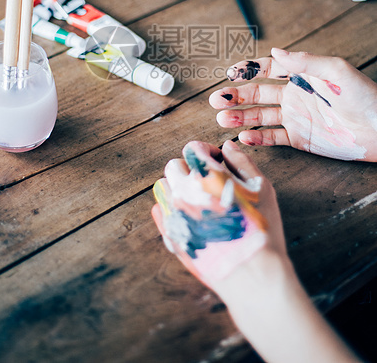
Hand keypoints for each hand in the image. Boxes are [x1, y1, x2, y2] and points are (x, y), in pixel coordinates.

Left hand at [151, 140, 285, 293]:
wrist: (253, 276)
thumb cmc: (262, 228)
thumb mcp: (261, 187)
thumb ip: (242, 162)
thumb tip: (227, 146)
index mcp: (206, 175)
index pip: (193, 149)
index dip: (206, 152)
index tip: (216, 162)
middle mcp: (184, 191)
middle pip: (175, 166)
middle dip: (190, 169)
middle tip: (208, 182)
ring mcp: (174, 214)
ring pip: (164, 188)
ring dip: (178, 188)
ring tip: (199, 200)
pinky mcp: (170, 235)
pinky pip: (161, 212)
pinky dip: (172, 209)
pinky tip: (192, 217)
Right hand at [209, 48, 376, 161]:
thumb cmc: (364, 97)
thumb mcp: (336, 71)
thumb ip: (305, 62)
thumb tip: (276, 51)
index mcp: (302, 76)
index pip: (268, 70)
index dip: (248, 70)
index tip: (230, 72)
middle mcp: (294, 95)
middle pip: (257, 94)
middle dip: (236, 95)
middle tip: (217, 99)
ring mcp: (295, 117)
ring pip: (260, 116)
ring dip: (240, 117)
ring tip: (223, 118)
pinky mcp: (299, 138)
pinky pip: (273, 138)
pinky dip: (257, 138)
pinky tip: (244, 136)